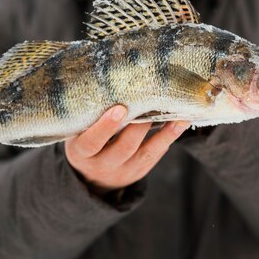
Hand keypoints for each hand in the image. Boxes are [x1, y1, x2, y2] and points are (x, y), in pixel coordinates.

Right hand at [64, 105, 189, 194]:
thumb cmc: (85, 140)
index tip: (119, 109)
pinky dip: (168, 138)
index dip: (106, 127)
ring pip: (145, 153)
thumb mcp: (78, 131)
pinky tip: (180, 123)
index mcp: (82, 152)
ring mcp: (123, 170)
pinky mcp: (139, 171)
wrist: (91, 176)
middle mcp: (102, 164)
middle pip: (123, 148)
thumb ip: (89, 115)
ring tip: (179, 116)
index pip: (92, 142)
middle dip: (139, 126)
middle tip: (152, 103)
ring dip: (164, 134)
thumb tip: (111, 82)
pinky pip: (155, 155)